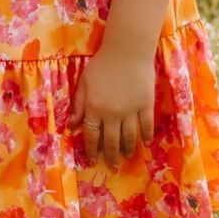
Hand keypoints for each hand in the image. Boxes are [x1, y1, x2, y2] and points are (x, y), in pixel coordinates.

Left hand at [71, 42, 154, 168]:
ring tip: (126, 157)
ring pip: (129, 137)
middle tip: (111, 166)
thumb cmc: (101, 65)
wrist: (127, 51)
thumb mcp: (84, 83)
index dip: (91, 149)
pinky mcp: (146, 105)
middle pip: (111, 141)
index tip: (92, 159)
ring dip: (127, 150)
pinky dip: (145, 136)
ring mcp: (131, 110)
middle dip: (110, 156)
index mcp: (94, 108)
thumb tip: (72, 126)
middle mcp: (112, 113)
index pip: (92, 135)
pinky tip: (144, 143)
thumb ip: (79, 105)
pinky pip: (146, 126)